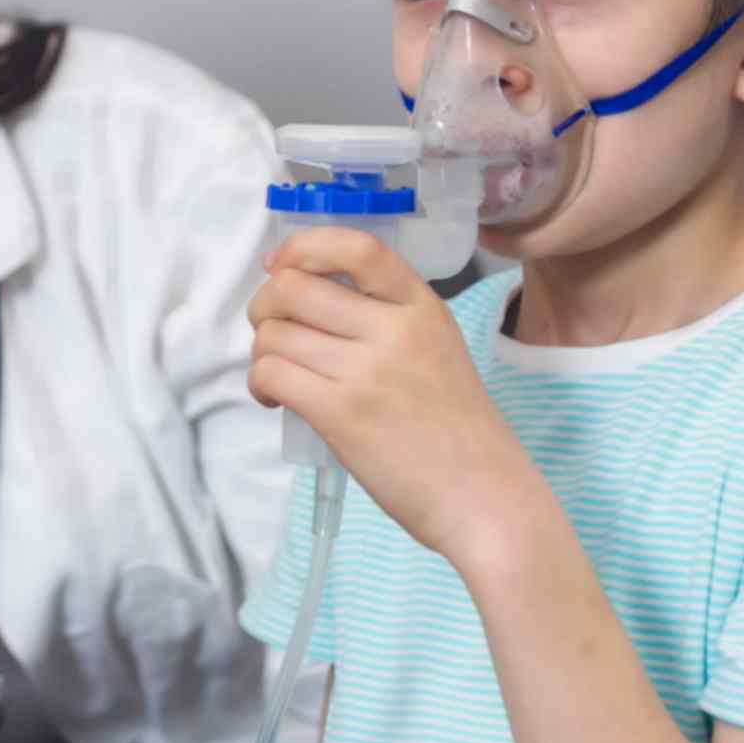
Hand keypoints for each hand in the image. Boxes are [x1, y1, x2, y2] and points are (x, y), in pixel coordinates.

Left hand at [246, 226, 546, 566]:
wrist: (484, 497)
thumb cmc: (457, 429)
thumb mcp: (438, 348)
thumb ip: (387, 317)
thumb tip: (306, 295)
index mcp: (421, 307)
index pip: (356, 247)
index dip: (304, 245)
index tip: (282, 265)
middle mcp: (395, 329)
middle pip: (294, 287)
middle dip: (264, 305)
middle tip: (270, 331)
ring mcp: (367, 371)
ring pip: (274, 333)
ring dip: (261, 352)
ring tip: (279, 374)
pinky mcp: (341, 414)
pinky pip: (271, 373)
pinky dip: (259, 383)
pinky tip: (275, 399)